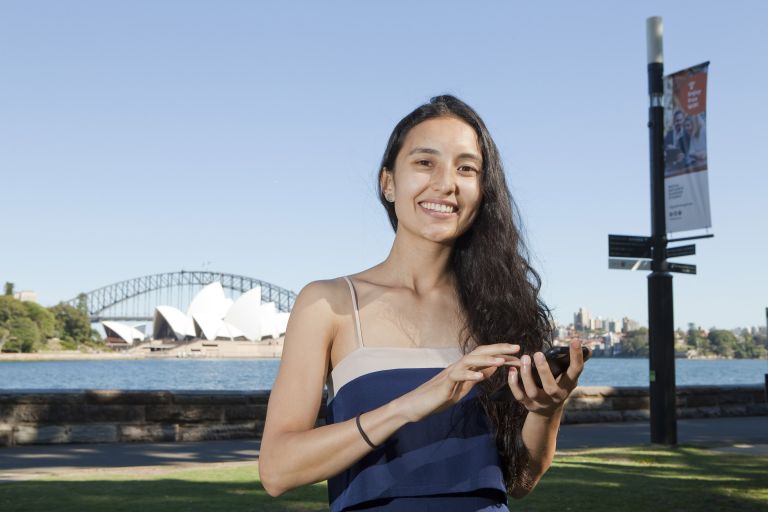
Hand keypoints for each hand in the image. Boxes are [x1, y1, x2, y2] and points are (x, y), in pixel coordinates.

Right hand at [399, 343, 520, 422]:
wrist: (416, 405)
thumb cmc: (439, 397)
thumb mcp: (463, 387)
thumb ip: (476, 376)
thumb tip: (493, 368)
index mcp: (465, 368)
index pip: (486, 355)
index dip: (502, 353)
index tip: (519, 354)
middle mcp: (458, 366)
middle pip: (480, 352)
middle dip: (499, 349)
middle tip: (517, 348)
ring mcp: (450, 373)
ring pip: (470, 361)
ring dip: (487, 360)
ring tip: (502, 361)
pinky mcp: (444, 384)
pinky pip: (457, 376)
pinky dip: (469, 375)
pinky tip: (480, 378)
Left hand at [507, 340, 589, 416]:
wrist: (548, 411)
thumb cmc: (559, 385)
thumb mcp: (568, 377)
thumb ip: (573, 362)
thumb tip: (585, 346)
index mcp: (568, 385)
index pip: (575, 370)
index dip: (576, 356)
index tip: (575, 340)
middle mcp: (556, 396)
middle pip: (551, 387)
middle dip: (544, 370)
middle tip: (538, 353)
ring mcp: (541, 402)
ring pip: (533, 391)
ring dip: (527, 375)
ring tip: (524, 358)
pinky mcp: (528, 404)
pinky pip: (519, 395)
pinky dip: (514, 383)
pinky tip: (512, 370)